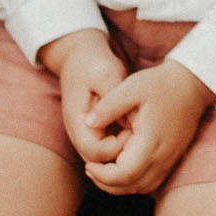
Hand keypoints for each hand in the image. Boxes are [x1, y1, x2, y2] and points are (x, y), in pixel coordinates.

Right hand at [40, 29, 128, 165]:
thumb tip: (128, 125)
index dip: (116, 148)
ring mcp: (84, 132)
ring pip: (102, 158)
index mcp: (76, 121)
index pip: (94, 153)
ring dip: (121, 151)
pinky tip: (135, 130)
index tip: (133, 130)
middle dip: (120, 154)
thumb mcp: (107, 74)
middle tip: (139, 134)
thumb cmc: (94, 63)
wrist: (80, 54)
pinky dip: (120, 144)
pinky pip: (106, 148)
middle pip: (98, 162)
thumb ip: (115, 101)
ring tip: (138, 132)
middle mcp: (77, 132)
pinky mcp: (94, 129)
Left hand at [81, 61, 215, 195]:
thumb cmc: (161, 83)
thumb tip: (87, 123)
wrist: (193, 84)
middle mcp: (163, 156)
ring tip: (102, 170)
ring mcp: (170, 159)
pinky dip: (134, 182)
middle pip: (132, 186)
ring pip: (142, 187)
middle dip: (107, 183)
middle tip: (90, 168)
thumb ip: (108, 106)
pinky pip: (152, 181)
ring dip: (120, 185)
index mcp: (151, 141)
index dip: (102, 175)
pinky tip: (122, 167)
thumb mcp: (132, 87)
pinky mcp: (172, 158)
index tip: (88, 164)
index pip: (124, 174)